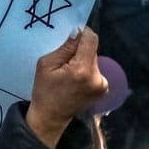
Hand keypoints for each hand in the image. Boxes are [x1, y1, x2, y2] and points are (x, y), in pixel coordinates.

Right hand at [24, 28, 106, 147]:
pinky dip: (86, 70)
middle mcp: (97, 76)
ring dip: (83, 60)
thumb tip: (78, 32)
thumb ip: (65, 47)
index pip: (91, 39)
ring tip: (69, 73)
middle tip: (64, 61)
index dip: (82, 34)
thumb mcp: (46, 64)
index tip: (71, 38)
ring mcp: (103, 84)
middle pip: (92, 50)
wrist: (51, 117)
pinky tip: (76, 80)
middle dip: (79, 51)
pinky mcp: (104, 89)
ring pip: (93, 59)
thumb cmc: (45, 90)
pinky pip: (95, 69)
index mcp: (82, 70)